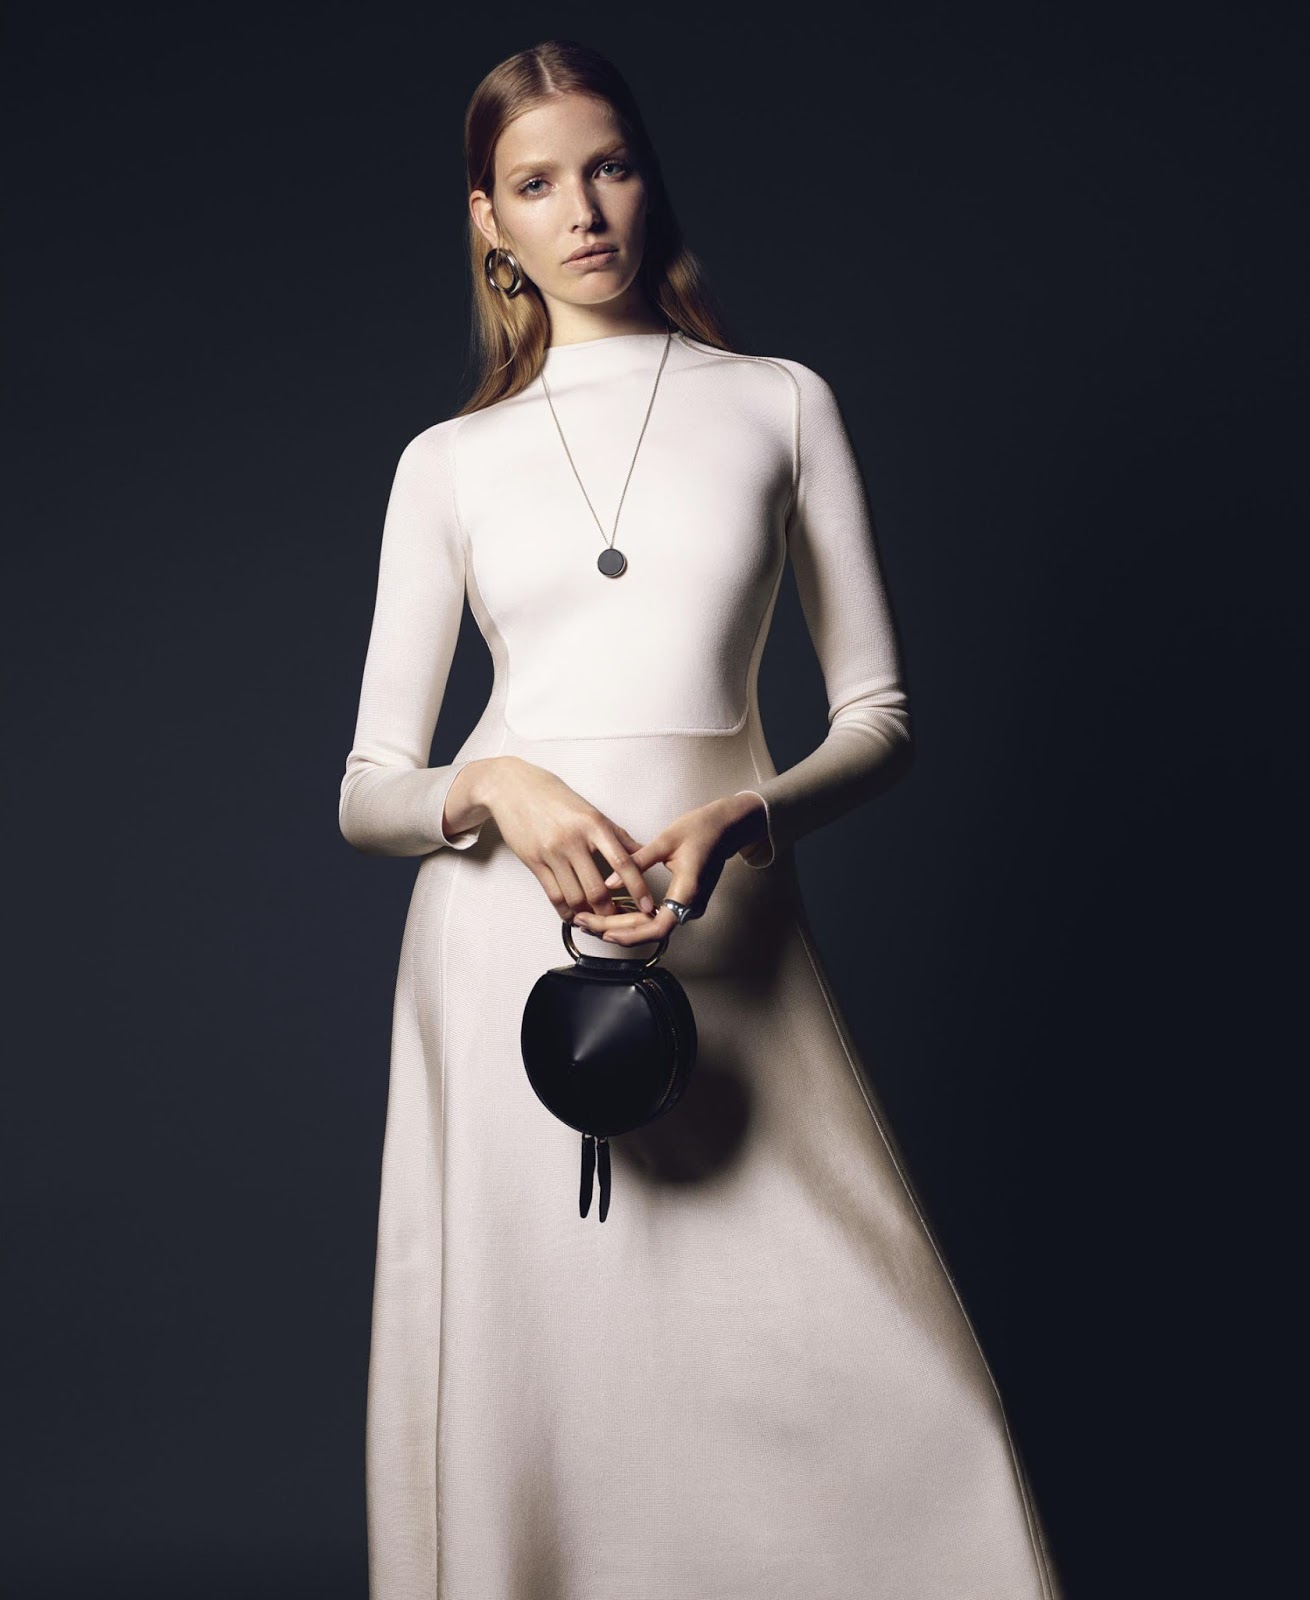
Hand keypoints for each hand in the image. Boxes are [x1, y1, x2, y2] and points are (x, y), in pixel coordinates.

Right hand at [452, 756, 659, 920]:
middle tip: (620, 918)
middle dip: (610, 910)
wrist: (513, 787)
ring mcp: (552, 852)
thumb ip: (617, 835)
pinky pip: (553, 895)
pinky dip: (565, 910)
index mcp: (594, 824)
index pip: (623, 862)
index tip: (648, 905)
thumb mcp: (590, 810)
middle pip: (597, 888)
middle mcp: (574, 839)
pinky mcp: (534, 861)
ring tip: (596, 918)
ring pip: (575, 896)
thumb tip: (642, 853)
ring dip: (588, 914)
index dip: (638, 888)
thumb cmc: (555, 797)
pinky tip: (573, 914)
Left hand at [572, 792, 764, 947]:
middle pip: (650, 932)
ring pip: (651, 927)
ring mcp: (688, 906)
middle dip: (615, 931)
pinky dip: (634, 919)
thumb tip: (609, 881)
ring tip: (591, 921)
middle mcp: (690, 905)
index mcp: (688, 891)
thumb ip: (637, 862)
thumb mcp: (666, 840)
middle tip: (584, 923)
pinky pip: (657, 918)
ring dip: (622, 926)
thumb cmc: (701, 829)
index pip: (658, 928)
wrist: (727, 827)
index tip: (604, 932)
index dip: (630, 935)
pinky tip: (612, 913)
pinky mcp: (684, 901)